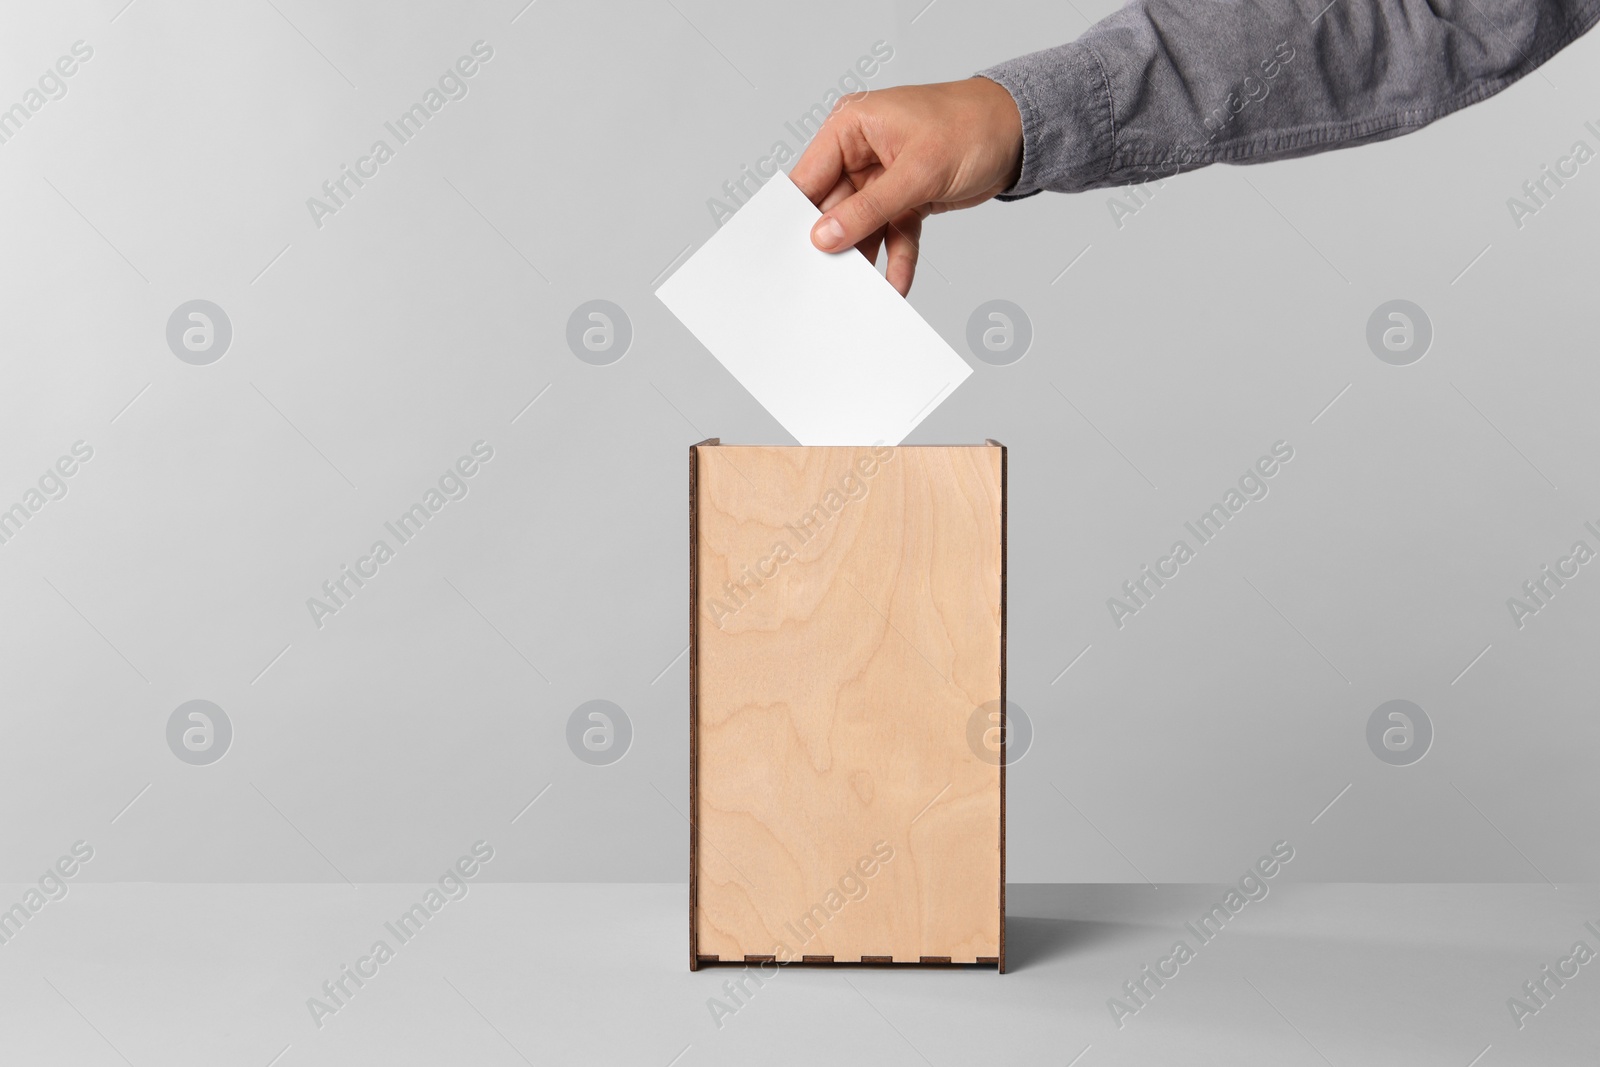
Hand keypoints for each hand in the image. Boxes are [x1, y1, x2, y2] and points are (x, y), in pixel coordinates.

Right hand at [790, 78, 1023, 295]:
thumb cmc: (971, 125)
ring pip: (863, 226)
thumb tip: (825, 236)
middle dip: (836, 243)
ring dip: (866, 256)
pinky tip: (896, 283)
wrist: (1019, 131)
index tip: (788, 251)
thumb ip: (869, 207)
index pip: (810, 176)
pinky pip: (894, 234)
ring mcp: (883, 178)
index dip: (797, 213)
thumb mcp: (917, 170)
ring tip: (859, 290)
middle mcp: (861, 152)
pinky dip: (897, 258)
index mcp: (851, 127)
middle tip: (827, 279)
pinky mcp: (906, 199)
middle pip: (834, 208)